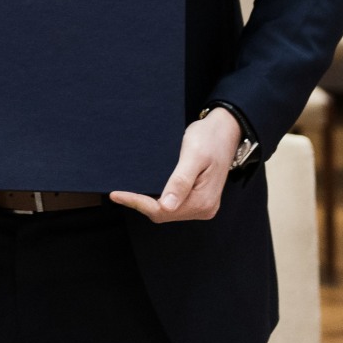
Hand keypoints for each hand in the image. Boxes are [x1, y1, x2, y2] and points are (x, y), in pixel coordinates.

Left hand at [110, 108, 241, 222]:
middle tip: (118, 193)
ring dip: (149, 203)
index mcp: (203, 201)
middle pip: (164, 213)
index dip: (138, 203)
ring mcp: (203, 205)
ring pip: (168, 211)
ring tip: (128, 192)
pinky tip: (146, 190)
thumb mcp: (194, 155)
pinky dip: (158, 199)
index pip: (162, 210)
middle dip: (141, 204)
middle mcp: (204, 208)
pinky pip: (175, 204)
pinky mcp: (200, 198)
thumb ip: (181, 181)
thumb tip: (166, 205)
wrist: (226, 129)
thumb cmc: (210, 138)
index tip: (116, 194)